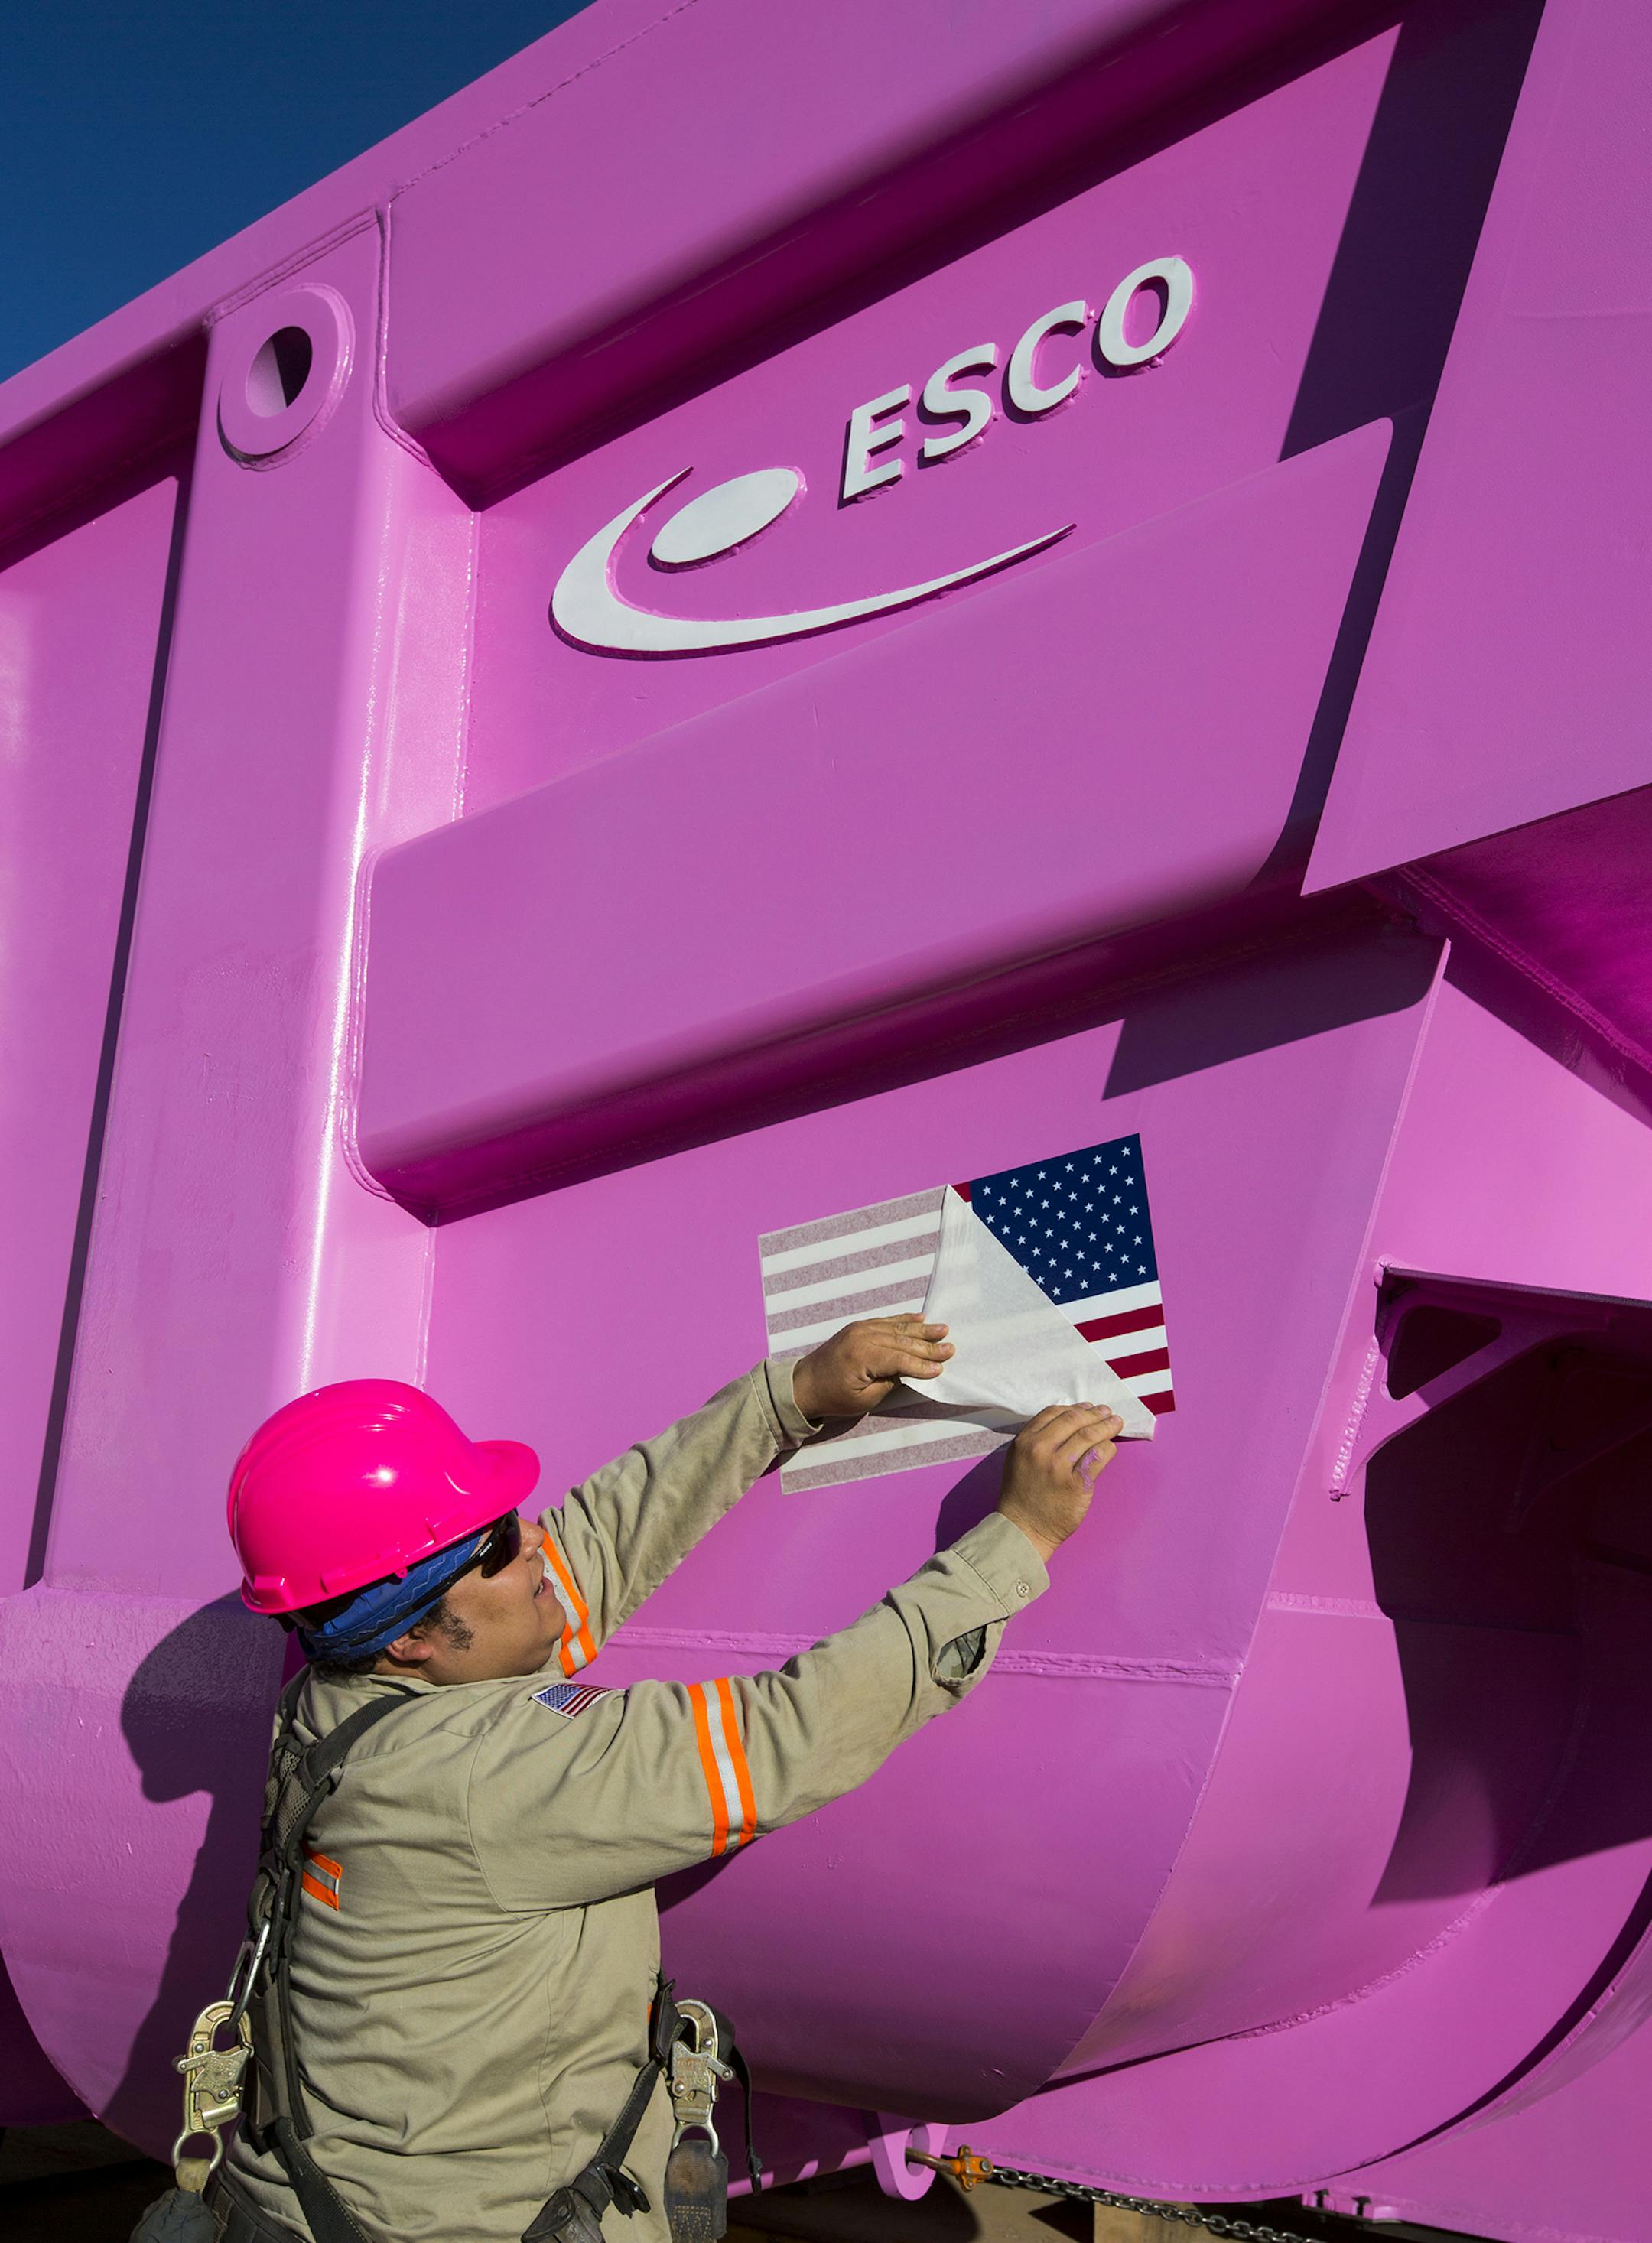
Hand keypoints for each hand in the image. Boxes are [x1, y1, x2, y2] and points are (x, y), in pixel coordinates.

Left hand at [791, 1316, 953, 1422]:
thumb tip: (911, 1371)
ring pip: (896, 1328)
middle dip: (927, 1346)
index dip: (922, 1365)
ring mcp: (859, 1329)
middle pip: (902, 1341)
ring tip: (942, 1329)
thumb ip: (890, 1382)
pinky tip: (920, 1318)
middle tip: (950, 1347)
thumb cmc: (833, 1397)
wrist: (804, 1384)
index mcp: (862, 1356)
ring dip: (921, 1330)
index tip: (941, 1368)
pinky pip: (885, 1321)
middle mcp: (862, 1336)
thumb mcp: (864, 1399)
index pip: (900, 1359)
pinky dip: (903, 1320)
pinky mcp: (858, 1327)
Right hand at [995, 1404, 1123, 1565]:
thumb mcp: (1019, 1460)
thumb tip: (1069, 1425)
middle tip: (1107, 1412)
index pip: (1054, 1413)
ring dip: (1106, 1426)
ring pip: (1089, 1436)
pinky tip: (1111, 1447)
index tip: (1087, 1407)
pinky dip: (1108, 1448)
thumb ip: (1038, 1441)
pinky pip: (1099, 1457)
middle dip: (1095, 1414)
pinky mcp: (1076, 1484)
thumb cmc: (1022, 1495)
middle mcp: (1040, 1450)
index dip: (1075, 1408)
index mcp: (1025, 1441)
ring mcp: (1058, 1467)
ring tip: (1116, 1423)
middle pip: (1074, 1421)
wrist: (1023, 1529)